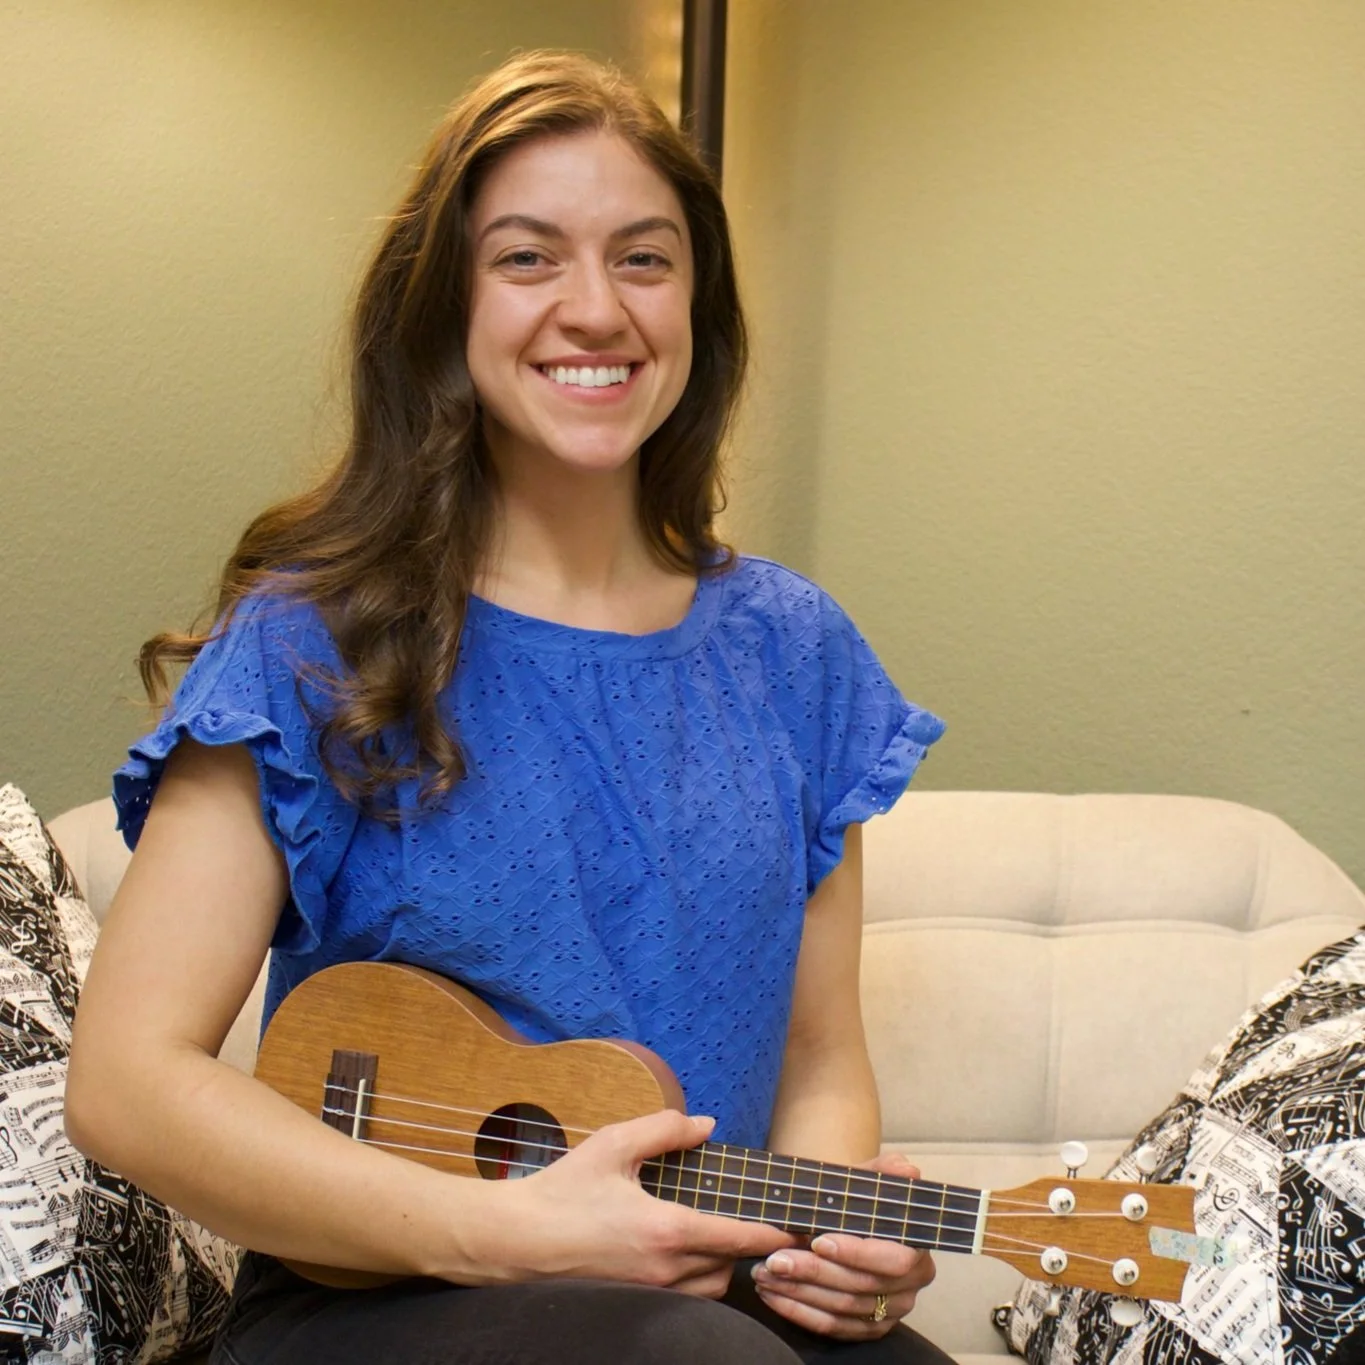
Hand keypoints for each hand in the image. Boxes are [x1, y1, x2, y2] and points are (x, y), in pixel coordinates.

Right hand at [492, 1110, 796, 1298]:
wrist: (516, 1241)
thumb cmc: (563, 1191)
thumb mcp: (613, 1145)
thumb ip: (663, 1130)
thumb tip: (704, 1126)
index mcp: (665, 1230)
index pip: (738, 1237)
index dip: (774, 1233)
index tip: (798, 1226)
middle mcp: (664, 1270)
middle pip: (730, 1266)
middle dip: (748, 1246)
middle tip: (757, 1221)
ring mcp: (649, 1293)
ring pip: (709, 1288)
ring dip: (721, 1264)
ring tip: (719, 1235)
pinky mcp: (634, 1304)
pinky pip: (683, 1298)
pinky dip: (696, 1279)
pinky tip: (685, 1253)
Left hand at [749, 1153, 935, 1338]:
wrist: (840, 1221)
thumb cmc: (853, 1200)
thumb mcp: (864, 1180)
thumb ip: (883, 1172)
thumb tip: (907, 1169)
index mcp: (916, 1250)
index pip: (893, 1260)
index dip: (856, 1254)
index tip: (818, 1241)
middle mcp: (909, 1287)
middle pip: (860, 1287)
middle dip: (814, 1273)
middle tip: (775, 1260)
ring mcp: (888, 1313)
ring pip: (842, 1309)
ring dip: (799, 1293)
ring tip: (764, 1275)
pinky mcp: (866, 1329)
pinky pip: (832, 1327)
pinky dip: (799, 1312)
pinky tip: (773, 1296)